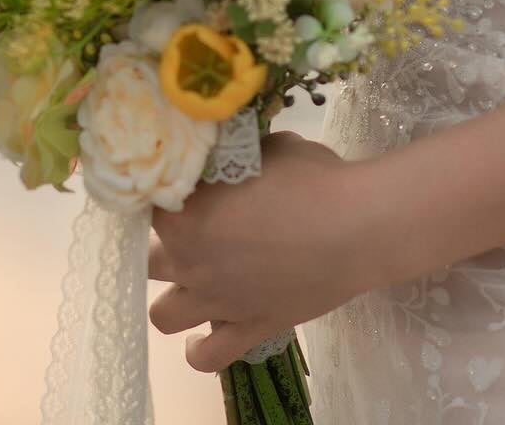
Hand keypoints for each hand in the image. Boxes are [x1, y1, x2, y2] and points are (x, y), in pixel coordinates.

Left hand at [148, 131, 386, 372]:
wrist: (358, 228)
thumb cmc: (311, 179)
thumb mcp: (263, 149)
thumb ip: (231, 157)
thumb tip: (225, 154)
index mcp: (184, 214)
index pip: (146, 205)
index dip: (161, 197)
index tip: (179, 191)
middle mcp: (189, 262)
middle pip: (146, 260)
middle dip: (163, 246)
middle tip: (190, 233)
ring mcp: (216, 302)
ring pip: (163, 315)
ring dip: (172, 298)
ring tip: (191, 284)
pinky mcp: (249, 329)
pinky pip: (208, 356)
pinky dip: (199, 350)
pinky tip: (201, 336)